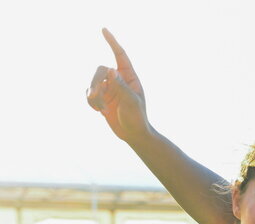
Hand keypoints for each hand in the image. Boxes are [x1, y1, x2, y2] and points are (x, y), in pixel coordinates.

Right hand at [86, 29, 150, 143]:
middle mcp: (118, 80)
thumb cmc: (137, 118)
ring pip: (92, 82)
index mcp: (130, 77)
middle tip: (94, 96)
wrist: (133, 134)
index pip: (120, 55)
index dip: (112, 42)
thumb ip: (121, 86)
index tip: (103, 30)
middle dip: (95, 82)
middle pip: (100, 70)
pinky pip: (88, 93)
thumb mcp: (132, 102)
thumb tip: (111, 69)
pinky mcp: (101, 98)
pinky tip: (98, 111)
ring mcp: (109, 88)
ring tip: (98, 108)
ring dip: (92, 94)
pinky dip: (90, 101)